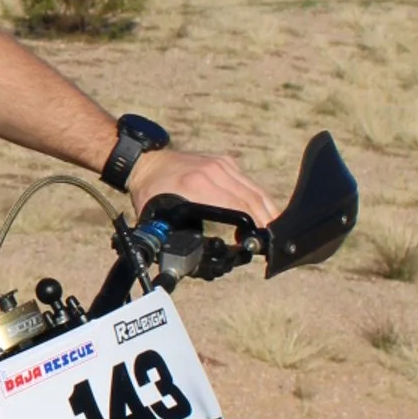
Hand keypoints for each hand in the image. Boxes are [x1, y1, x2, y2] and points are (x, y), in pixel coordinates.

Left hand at [131, 145, 278, 231]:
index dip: (253, 225)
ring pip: (254, 189)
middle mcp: (213, 171)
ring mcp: (220, 164)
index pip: (238, 206)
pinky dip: (258, 197)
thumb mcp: (157, 217)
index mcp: (197, 186)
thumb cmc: (149, 191)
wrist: (145, 162)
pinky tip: (263, 211)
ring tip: (272, 228)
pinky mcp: (224, 161)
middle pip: (251, 198)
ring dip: (267, 209)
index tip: (259, 242)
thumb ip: (175, 235)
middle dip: (265, 221)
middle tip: (271, 241)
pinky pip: (247, 181)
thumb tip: (192, 257)